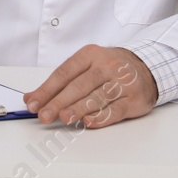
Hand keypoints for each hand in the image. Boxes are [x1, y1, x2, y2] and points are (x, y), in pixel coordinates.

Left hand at [24, 45, 157, 128]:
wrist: (146, 68)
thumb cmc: (109, 69)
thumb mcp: (85, 66)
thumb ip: (59, 82)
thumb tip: (31, 98)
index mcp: (90, 55)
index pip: (64, 73)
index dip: (47, 89)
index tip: (33, 104)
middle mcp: (106, 66)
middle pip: (79, 86)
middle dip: (59, 102)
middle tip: (44, 115)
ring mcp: (121, 82)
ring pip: (97, 97)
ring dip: (78, 109)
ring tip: (63, 118)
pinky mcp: (133, 99)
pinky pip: (115, 110)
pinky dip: (101, 117)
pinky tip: (88, 122)